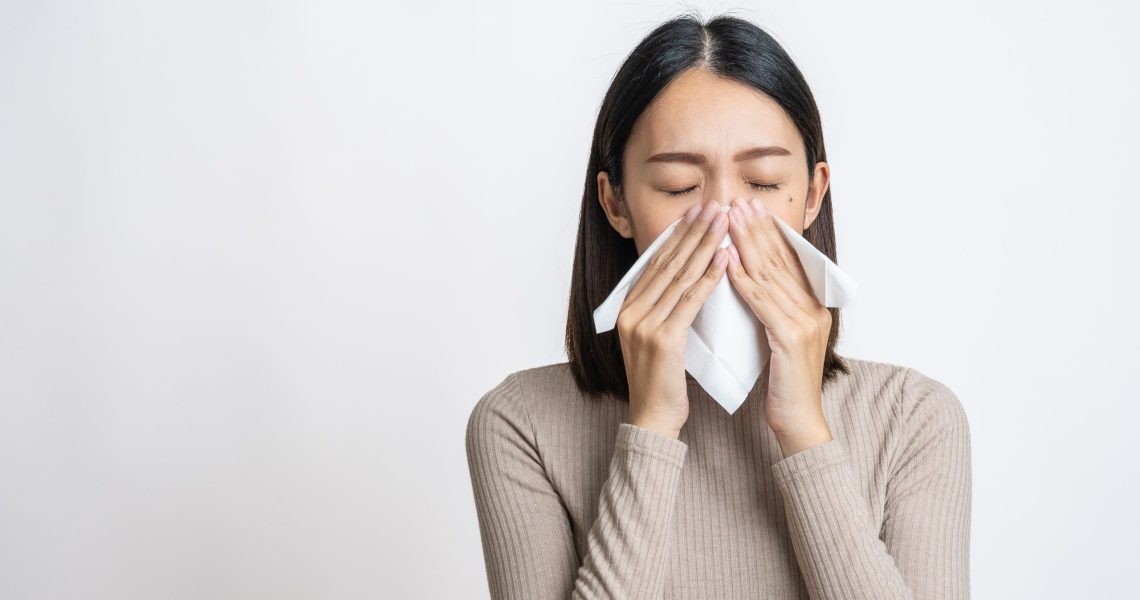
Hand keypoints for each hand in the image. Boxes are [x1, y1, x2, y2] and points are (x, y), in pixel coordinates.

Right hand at [616, 199, 729, 438]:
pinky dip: (710, 276)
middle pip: (668, 262)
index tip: (698, 213)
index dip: (678, 235)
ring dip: (705, 245)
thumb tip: (683, 278)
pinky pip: (691, 300)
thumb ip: (664, 309)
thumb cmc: (661, 382)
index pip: (656, 262)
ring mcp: (644, 324)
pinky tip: (725, 259)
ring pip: (680, 276)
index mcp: (628, 308)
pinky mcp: (662, 339)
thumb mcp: (656, 338)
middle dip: (693, 231)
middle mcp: (632, 311)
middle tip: (714, 205)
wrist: (653, 419)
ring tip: (724, 221)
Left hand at [723, 197, 832, 455]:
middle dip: (757, 228)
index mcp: (813, 307)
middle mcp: (814, 309)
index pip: (789, 260)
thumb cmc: (785, 385)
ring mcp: (805, 321)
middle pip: (781, 260)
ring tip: (727, 220)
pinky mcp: (791, 337)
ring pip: (771, 273)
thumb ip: (772, 309)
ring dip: (747, 244)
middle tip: (736, 202)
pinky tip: (727, 261)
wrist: (798, 422)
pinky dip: (743, 278)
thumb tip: (750, 280)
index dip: (769, 232)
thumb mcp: (780, 338)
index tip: (748, 209)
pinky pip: (763, 300)